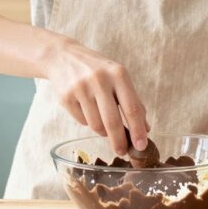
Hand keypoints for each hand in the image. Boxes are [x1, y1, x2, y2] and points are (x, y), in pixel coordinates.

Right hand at [42, 37, 149, 155]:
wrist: (63, 57)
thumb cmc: (98, 70)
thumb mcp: (118, 78)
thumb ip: (133, 101)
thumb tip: (145, 129)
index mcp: (118, 74)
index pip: (132, 108)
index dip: (138, 130)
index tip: (141, 146)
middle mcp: (100, 80)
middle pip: (112, 122)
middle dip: (119, 141)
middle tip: (122, 151)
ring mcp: (81, 89)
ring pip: (96, 125)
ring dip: (102, 130)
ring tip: (102, 121)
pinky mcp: (66, 97)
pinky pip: (82, 121)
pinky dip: (87, 121)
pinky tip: (86, 109)